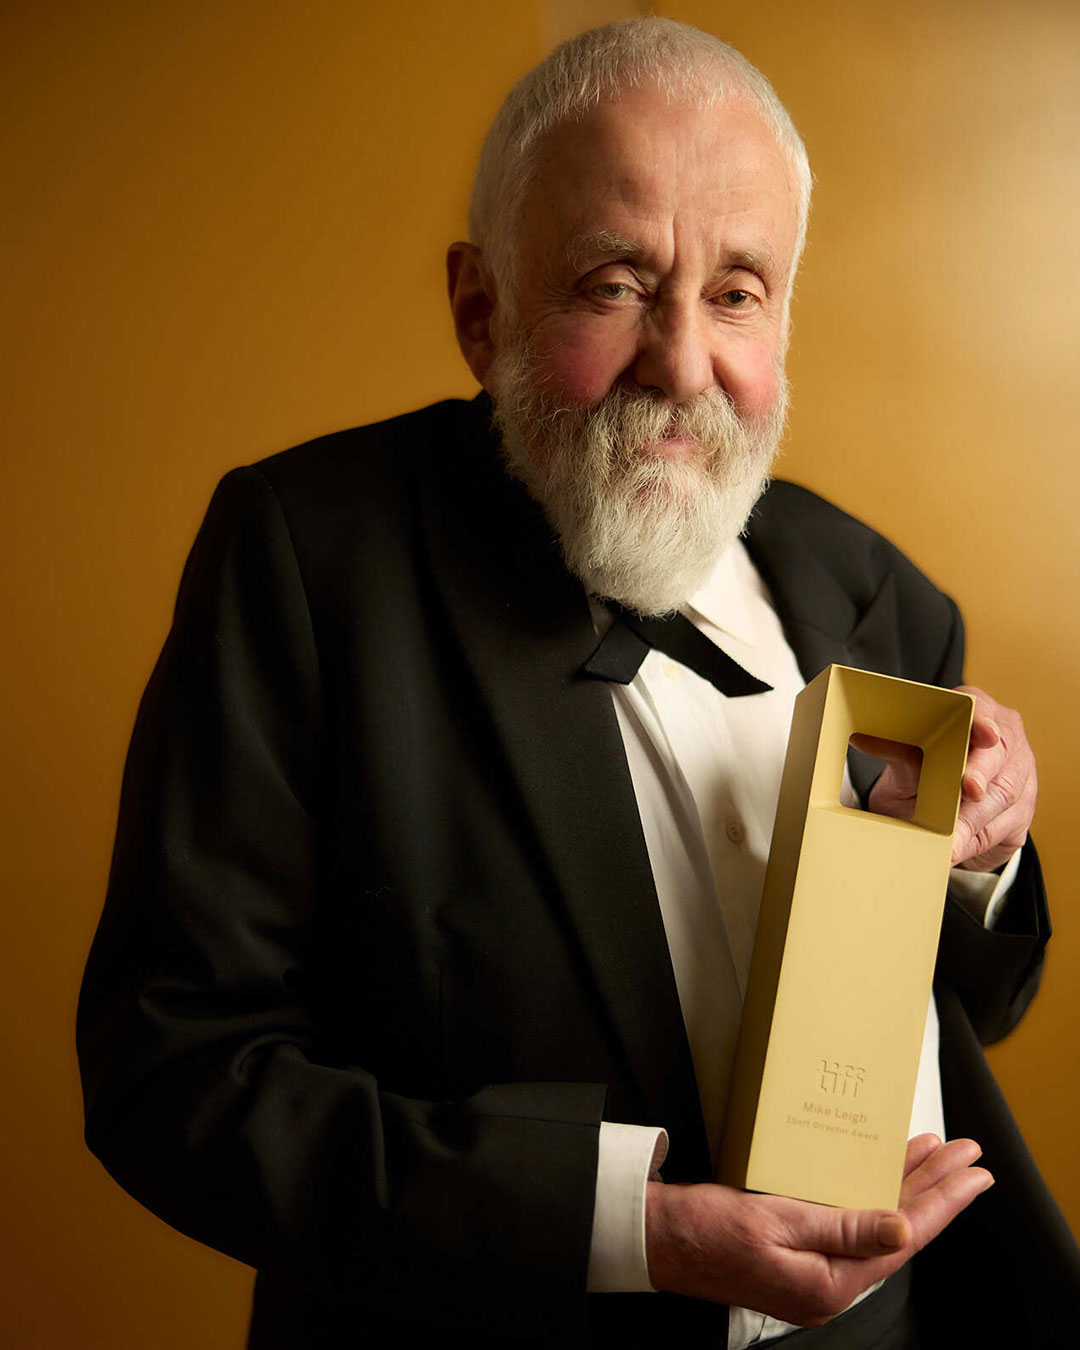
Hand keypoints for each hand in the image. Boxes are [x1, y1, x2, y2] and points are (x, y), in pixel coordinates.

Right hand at [645, 1135, 991, 1323]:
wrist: (659, 1240)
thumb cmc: (706, 1229)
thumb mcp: (775, 1220)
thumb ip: (842, 1226)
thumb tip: (903, 1229)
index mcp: (830, 1282)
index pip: (904, 1235)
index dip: (944, 1202)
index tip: (974, 1175)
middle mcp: (830, 1283)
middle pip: (900, 1229)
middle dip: (937, 1189)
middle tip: (969, 1158)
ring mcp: (817, 1272)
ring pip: (879, 1222)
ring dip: (909, 1186)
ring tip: (938, 1156)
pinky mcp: (802, 1257)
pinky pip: (854, 1222)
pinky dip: (874, 1192)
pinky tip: (884, 1172)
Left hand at [855, 687, 1035, 871]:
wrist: (940, 816)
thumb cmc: (925, 776)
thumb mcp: (908, 763)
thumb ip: (896, 752)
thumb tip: (861, 739)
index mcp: (976, 713)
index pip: (982, 711)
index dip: (984, 723)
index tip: (985, 734)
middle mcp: (1005, 739)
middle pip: (999, 755)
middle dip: (982, 773)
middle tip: (968, 788)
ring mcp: (1020, 774)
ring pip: (1003, 794)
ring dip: (975, 819)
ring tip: (951, 840)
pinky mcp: (1023, 809)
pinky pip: (1004, 826)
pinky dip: (977, 840)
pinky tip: (958, 850)